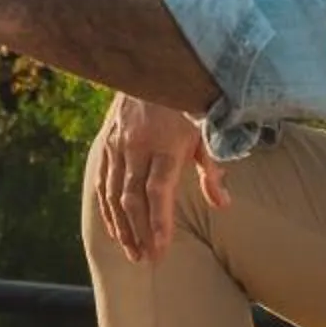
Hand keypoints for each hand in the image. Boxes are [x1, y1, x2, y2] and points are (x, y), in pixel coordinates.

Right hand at [91, 93, 227, 264]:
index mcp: (165, 143)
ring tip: (132, 253)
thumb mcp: (205, 130)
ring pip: (113, 194)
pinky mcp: (107, 143)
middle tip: (147, 260)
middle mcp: (137, 146)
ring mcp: (117, 145)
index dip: (159, 221)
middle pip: (132, 198)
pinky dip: (106, 209)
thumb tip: (223, 204)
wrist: (154, 67)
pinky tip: (114, 228)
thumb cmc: (186, 102)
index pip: (158, 190)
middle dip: (139, 232)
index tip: (161, 247)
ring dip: (121, 226)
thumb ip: (211, 169)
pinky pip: (102, 181)